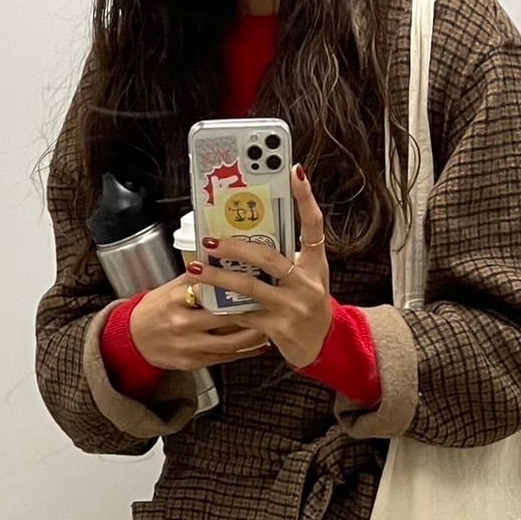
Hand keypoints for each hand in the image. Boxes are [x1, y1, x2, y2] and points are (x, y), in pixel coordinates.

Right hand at [130, 275, 271, 371]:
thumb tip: (223, 259)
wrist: (132, 340)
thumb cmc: (155, 309)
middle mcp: (183, 322)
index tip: (258, 279)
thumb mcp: (171, 287)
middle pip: (226, 316)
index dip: (237, 285)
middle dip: (252, 311)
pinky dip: (245, 352)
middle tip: (273, 303)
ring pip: (230, 342)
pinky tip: (260, 345)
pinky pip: (226, 359)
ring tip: (271, 325)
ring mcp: (189, 345)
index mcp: (177, 298)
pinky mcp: (193, 362)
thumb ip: (196, 277)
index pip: (212, 288)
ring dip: (254, 335)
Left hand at [186, 165, 331, 369]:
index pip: (314, 225)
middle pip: (268, 258)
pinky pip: (245, 315)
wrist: (323, 346)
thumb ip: (289, 256)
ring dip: (219, 278)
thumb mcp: (309, 277)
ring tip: (197, 269)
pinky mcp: (278, 328)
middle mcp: (306, 283)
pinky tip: (205, 301)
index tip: (294, 172)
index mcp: (315, 264)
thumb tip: (253, 231)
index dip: (305, 198)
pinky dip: (224, 308)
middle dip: (235, 248)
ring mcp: (292, 307)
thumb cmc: (310, 306)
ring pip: (250, 288)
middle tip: (210, 241)